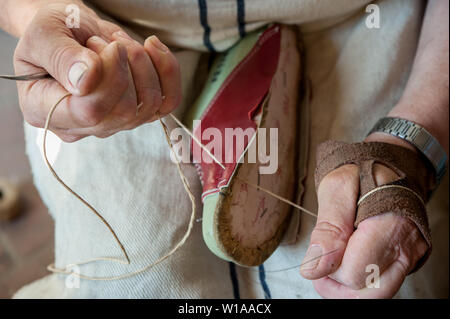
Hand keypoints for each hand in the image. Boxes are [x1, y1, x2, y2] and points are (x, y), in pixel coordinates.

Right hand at [13, 1, 180, 141]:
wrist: (73, 33)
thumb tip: (86, 80)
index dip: (110, 78)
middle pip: (124, 111)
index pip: (89, 111)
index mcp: (44, 110)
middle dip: (126, 67)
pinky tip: (152, 48)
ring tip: (120, 44)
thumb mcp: (45, 32)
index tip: (113, 47)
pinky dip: (168, 71)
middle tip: (111, 43)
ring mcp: (112, 123)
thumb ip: (61, 56)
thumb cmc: (54, 33)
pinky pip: (168, 101)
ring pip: (149, 105)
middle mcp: (80, 125)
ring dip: (143, 65)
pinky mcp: (138, 114)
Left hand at [300, 136, 428, 297]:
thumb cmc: (364, 172)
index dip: (328, 268)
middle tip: (320, 263)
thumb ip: (328, 228)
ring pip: (377, 294)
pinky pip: (382, 285)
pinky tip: (344, 266)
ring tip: (329, 268)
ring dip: (347, 288)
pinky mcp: (403, 261)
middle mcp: (404, 246)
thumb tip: (313, 268)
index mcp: (388, 225)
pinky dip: (359, 283)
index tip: (316, 254)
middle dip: (336, 282)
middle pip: (367, 291)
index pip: (355, 272)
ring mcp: (407, 256)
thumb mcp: (338, 187)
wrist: (391, 165)